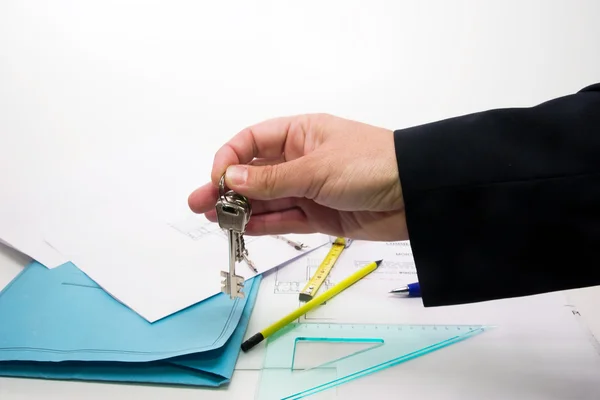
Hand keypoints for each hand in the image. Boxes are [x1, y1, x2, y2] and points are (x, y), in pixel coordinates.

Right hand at [188, 113, 406, 240]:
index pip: (253, 141)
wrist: (417, 195)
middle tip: (200, 203)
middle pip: (255, 173)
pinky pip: (285, 220)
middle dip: (227, 188)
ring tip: (214, 220)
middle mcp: (301, 160)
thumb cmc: (373, 164)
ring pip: (267, 200)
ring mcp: (309, 189)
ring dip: (241, 209)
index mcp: (301, 133)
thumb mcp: (316, 167)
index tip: (218, 178)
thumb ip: (272, 178)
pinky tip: (242, 228)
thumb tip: (231, 178)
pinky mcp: (320, 215)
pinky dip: (264, 224)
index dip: (230, 158)